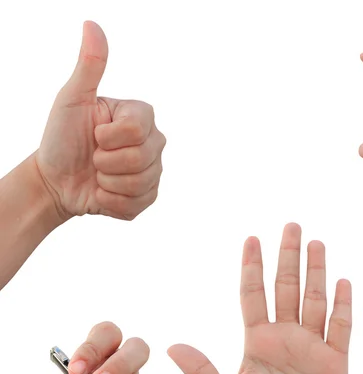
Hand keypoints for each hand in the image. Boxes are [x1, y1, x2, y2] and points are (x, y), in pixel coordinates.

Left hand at [36, 21, 165, 220]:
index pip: (137, 130)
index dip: (108, 137)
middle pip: (140, 160)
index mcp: (140, 117)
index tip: (94, 134)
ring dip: (108, 183)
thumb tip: (92, 25)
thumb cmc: (62, 138)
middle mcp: (153, 144)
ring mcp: (153, 173)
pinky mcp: (147, 198)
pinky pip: (136, 204)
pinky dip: (112, 202)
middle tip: (94, 157)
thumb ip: (89, 67)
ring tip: (99, 175)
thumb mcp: (72, 100)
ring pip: (139, 184)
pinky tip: (104, 192)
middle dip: (106, 162)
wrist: (56, 179)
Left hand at [169, 223, 351, 373]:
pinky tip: (343, 281)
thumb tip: (170, 346)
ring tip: (316, 243)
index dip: (252, 267)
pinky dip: (342, 305)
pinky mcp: (335, 362)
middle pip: (286, 288)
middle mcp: (284, 337)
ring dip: (316, 271)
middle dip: (288, 257)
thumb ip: (202, 372)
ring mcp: (311, 347)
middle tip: (290, 226)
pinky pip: (340, 327)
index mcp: (256, 341)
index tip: (252, 238)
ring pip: (314, 300)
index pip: (253, 295)